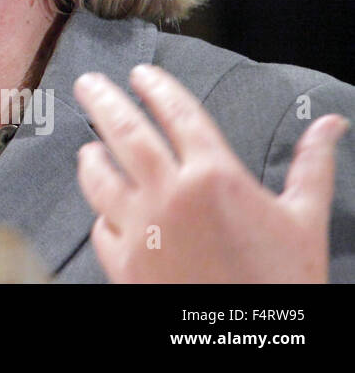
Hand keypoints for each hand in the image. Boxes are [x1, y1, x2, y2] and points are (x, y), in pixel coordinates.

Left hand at [72, 63, 348, 282]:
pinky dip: (102, 217)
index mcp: (215, 176)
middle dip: (102, 99)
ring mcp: (141, 229)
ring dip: (91, 158)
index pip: (177, 113)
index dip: (156, 87)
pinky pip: (101, 229)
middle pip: (124, 131)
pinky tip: (105, 211)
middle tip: (88, 83)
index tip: (141, 74)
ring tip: (88, 148)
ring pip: (99, 178)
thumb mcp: (305, 219)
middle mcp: (170, 195)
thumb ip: (310, 165)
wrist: (258, 342)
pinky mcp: (123, 264)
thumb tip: (328, 124)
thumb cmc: (284, 282)